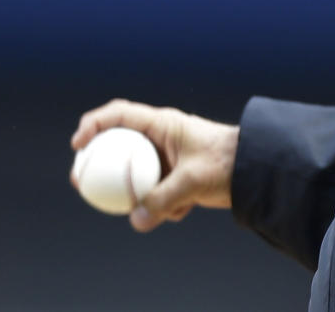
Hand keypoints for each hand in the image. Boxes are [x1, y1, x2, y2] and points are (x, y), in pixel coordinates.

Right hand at [70, 99, 238, 231]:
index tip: (78, 145)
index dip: (93, 124)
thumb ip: (164, 199)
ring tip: (165, 207)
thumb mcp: (194, 179)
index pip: (120, 114)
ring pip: (135, 177)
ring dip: (141, 197)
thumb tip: (137, 220)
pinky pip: (155, 194)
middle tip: (81, 183)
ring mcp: (166, 158)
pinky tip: (189, 208)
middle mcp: (161, 138)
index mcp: (163, 124)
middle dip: (100, 166)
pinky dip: (166, 206)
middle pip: (117, 147)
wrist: (256, 170)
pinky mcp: (174, 178)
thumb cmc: (228, 162)